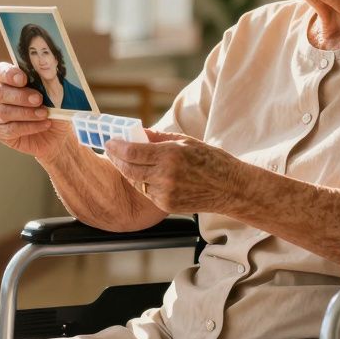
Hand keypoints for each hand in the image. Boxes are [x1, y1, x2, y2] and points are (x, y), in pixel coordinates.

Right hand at [0, 62, 69, 159]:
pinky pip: (10, 129)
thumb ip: (49, 81)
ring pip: (3, 112)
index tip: (23, 79)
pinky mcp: (1, 132)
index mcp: (9, 80)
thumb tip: (48, 69)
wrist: (58, 133)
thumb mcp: (56, 92)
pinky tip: (44, 124)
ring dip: (26, 113)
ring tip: (44, 114)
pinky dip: (29, 127)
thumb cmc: (55, 108)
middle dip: (20, 96)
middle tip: (38, 99)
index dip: (8, 74)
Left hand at [103, 129, 245, 213]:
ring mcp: (165, 193)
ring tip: (123, 160)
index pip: (133, 151)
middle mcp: (165, 175)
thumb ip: (158, 138)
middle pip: (128, 168)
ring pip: (135, 181)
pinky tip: (142, 174)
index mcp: (170, 155)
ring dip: (127, 171)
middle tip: (110, 150)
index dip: (117, 146)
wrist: (230, 188)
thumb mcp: (186, 141)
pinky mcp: (167, 205)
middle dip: (116, 158)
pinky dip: (141, 182)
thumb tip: (137, 132)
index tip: (109, 141)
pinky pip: (146, 192)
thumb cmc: (211, 160)